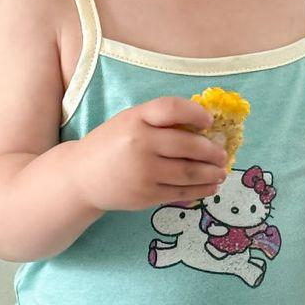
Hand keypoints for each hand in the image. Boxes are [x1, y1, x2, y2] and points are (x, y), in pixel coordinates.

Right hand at [74, 96, 230, 211]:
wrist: (81, 177)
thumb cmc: (111, 145)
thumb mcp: (128, 122)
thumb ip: (158, 122)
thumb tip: (203, 129)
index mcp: (135, 119)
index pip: (171, 109)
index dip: (196, 113)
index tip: (209, 121)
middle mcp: (140, 143)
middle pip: (188, 145)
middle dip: (212, 151)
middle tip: (223, 154)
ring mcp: (143, 172)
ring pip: (188, 172)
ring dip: (211, 173)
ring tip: (221, 172)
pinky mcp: (146, 195)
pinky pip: (180, 193)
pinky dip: (200, 190)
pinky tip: (209, 187)